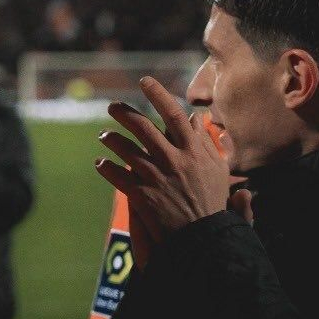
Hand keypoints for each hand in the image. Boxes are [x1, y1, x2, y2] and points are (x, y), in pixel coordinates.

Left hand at [93, 77, 229, 249]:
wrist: (203, 238)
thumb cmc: (212, 201)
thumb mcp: (217, 169)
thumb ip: (205, 141)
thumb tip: (194, 116)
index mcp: (193, 151)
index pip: (173, 114)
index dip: (158, 94)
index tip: (144, 80)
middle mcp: (173, 160)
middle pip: (142, 127)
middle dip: (124, 113)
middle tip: (112, 106)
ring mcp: (155, 177)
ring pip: (125, 149)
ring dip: (111, 139)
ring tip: (104, 135)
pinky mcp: (142, 195)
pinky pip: (117, 176)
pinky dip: (107, 168)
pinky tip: (100, 163)